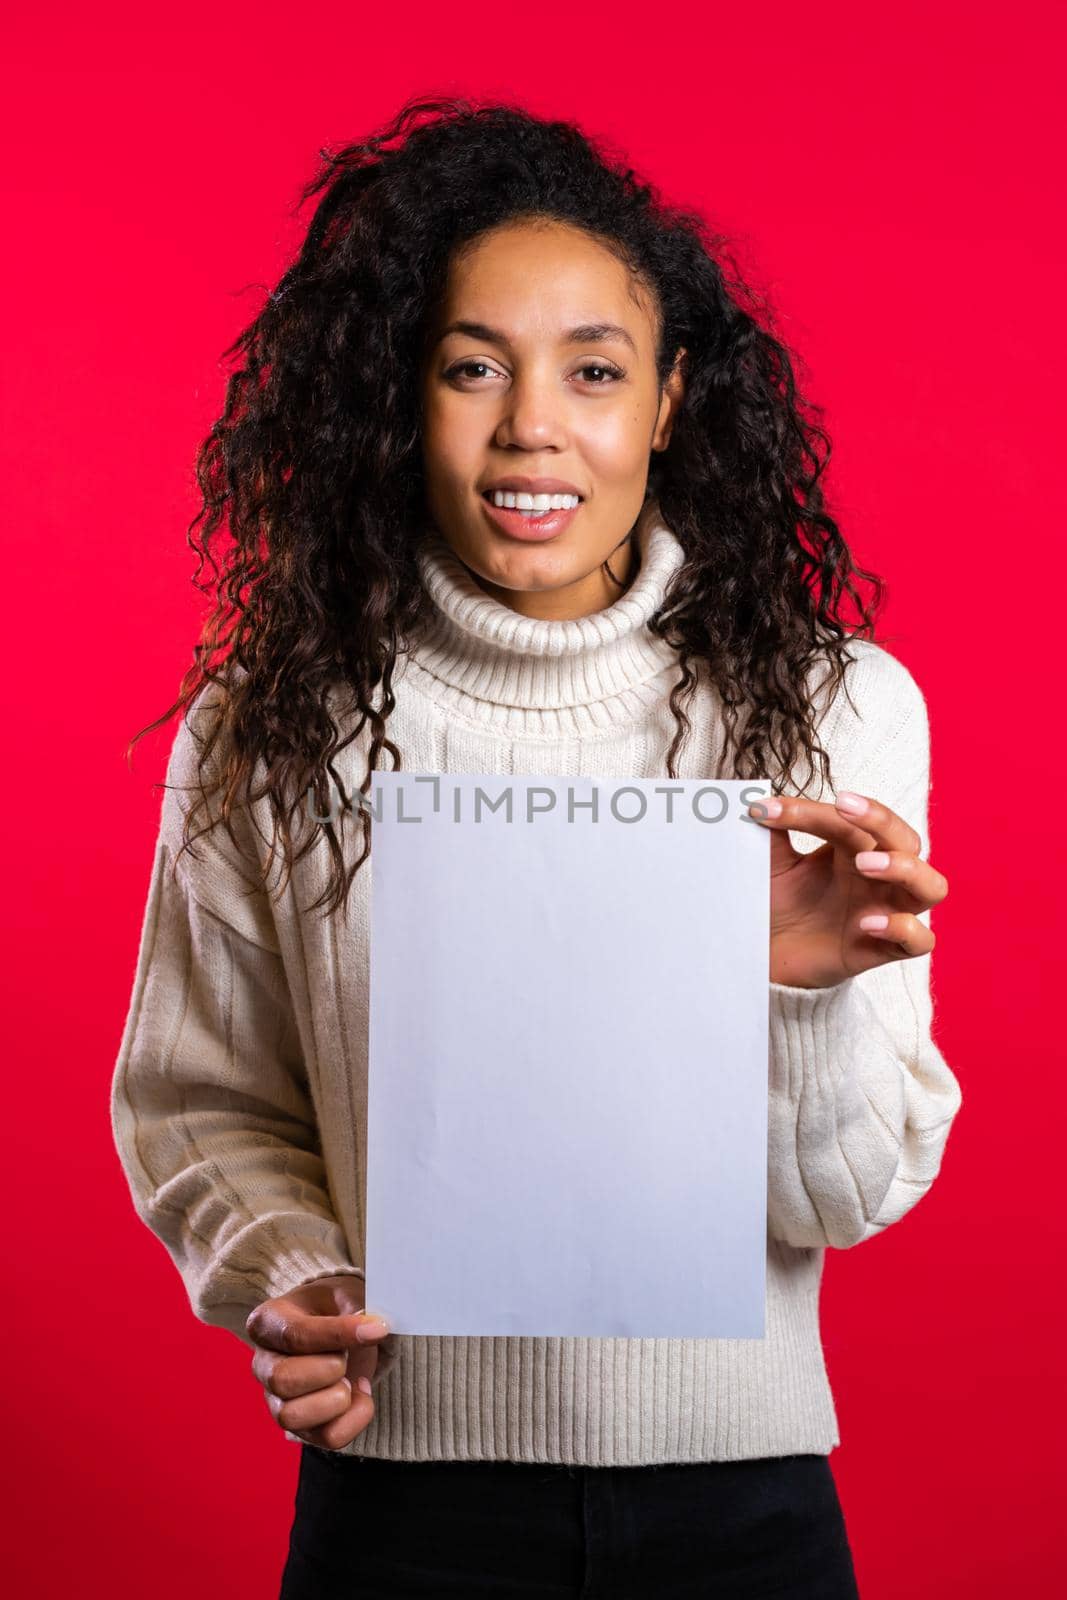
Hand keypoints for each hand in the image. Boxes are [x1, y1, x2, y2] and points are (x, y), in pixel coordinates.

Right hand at [245, 1273, 392, 1450]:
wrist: (339, 1327)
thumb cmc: (335, 1307)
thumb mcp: (344, 1294)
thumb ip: (357, 1309)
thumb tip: (375, 1329)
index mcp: (267, 1323)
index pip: (294, 1335)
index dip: (339, 1334)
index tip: (377, 1330)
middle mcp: (264, 1365)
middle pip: (283, 1380)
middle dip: (329, 1370)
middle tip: (346, 1356)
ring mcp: (277, 1401)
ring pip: (292, 1417)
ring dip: (335, 1400)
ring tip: (351, 1379)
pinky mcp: (302, 1427)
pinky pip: (326, 1437)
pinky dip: (354, 1420)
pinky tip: (360, 1395)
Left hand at [748, 788, 948, 988]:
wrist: (772, 956)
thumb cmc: (782, 904)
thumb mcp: (772, 866)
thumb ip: (772, 834)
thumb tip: (756, 798)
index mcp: (854, 848)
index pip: (850, 820)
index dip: (811, 811)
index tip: (767, 810)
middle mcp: (880, 876)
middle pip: (906, 839)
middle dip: (880, 819)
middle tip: (843, 807)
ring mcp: (888, 911)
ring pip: (932, 886)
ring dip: (905, 868)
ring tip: (864, 864)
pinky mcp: (886, 949)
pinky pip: (921, 940)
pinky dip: (903, 928)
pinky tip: (866, 923)